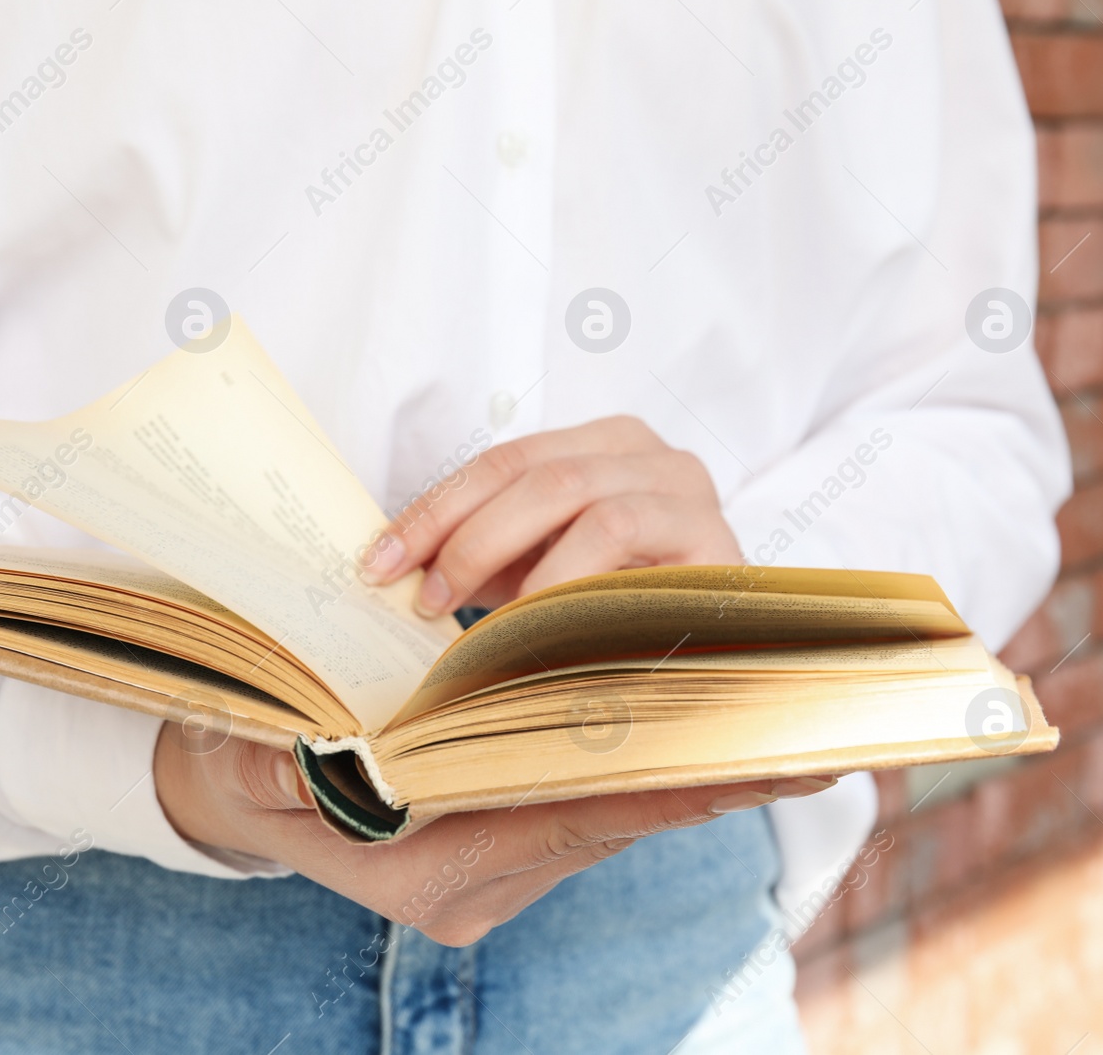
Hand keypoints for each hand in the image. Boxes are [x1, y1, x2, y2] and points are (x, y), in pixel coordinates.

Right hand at [154, 725, 832, 946]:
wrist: (234, 802)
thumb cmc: (245, 776)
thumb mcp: (248, 765)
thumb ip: (281, 765)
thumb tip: (317, 752)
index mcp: (430, 874)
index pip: (573, 819)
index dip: (672, 785)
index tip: (768, 759)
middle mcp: (481, 878)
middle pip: (613, 816)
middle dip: (704, 775)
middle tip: (808, 734)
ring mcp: (499, 860)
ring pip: (611, 806)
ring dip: (680, 763)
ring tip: (771, 716)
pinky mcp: (506, 831)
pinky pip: (589, 795)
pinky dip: (637, 759)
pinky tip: (692, 719)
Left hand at [361, 415, 741, 617]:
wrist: (726, 657)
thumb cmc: (622, 611)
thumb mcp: (539, 573)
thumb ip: (483, 558)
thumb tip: (391, 568)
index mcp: (602, 446)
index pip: (500, 462)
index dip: (433, 509)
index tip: (377, 561)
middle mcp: (650, 454)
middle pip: (533, 471)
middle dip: (460, 533)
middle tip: (419, 595)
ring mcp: (686, 490)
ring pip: (577, 495)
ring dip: (506, 555)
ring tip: (467, 616)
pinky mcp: (714, 538)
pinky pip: (623, 535)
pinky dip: (567, 577)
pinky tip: (534, 622)